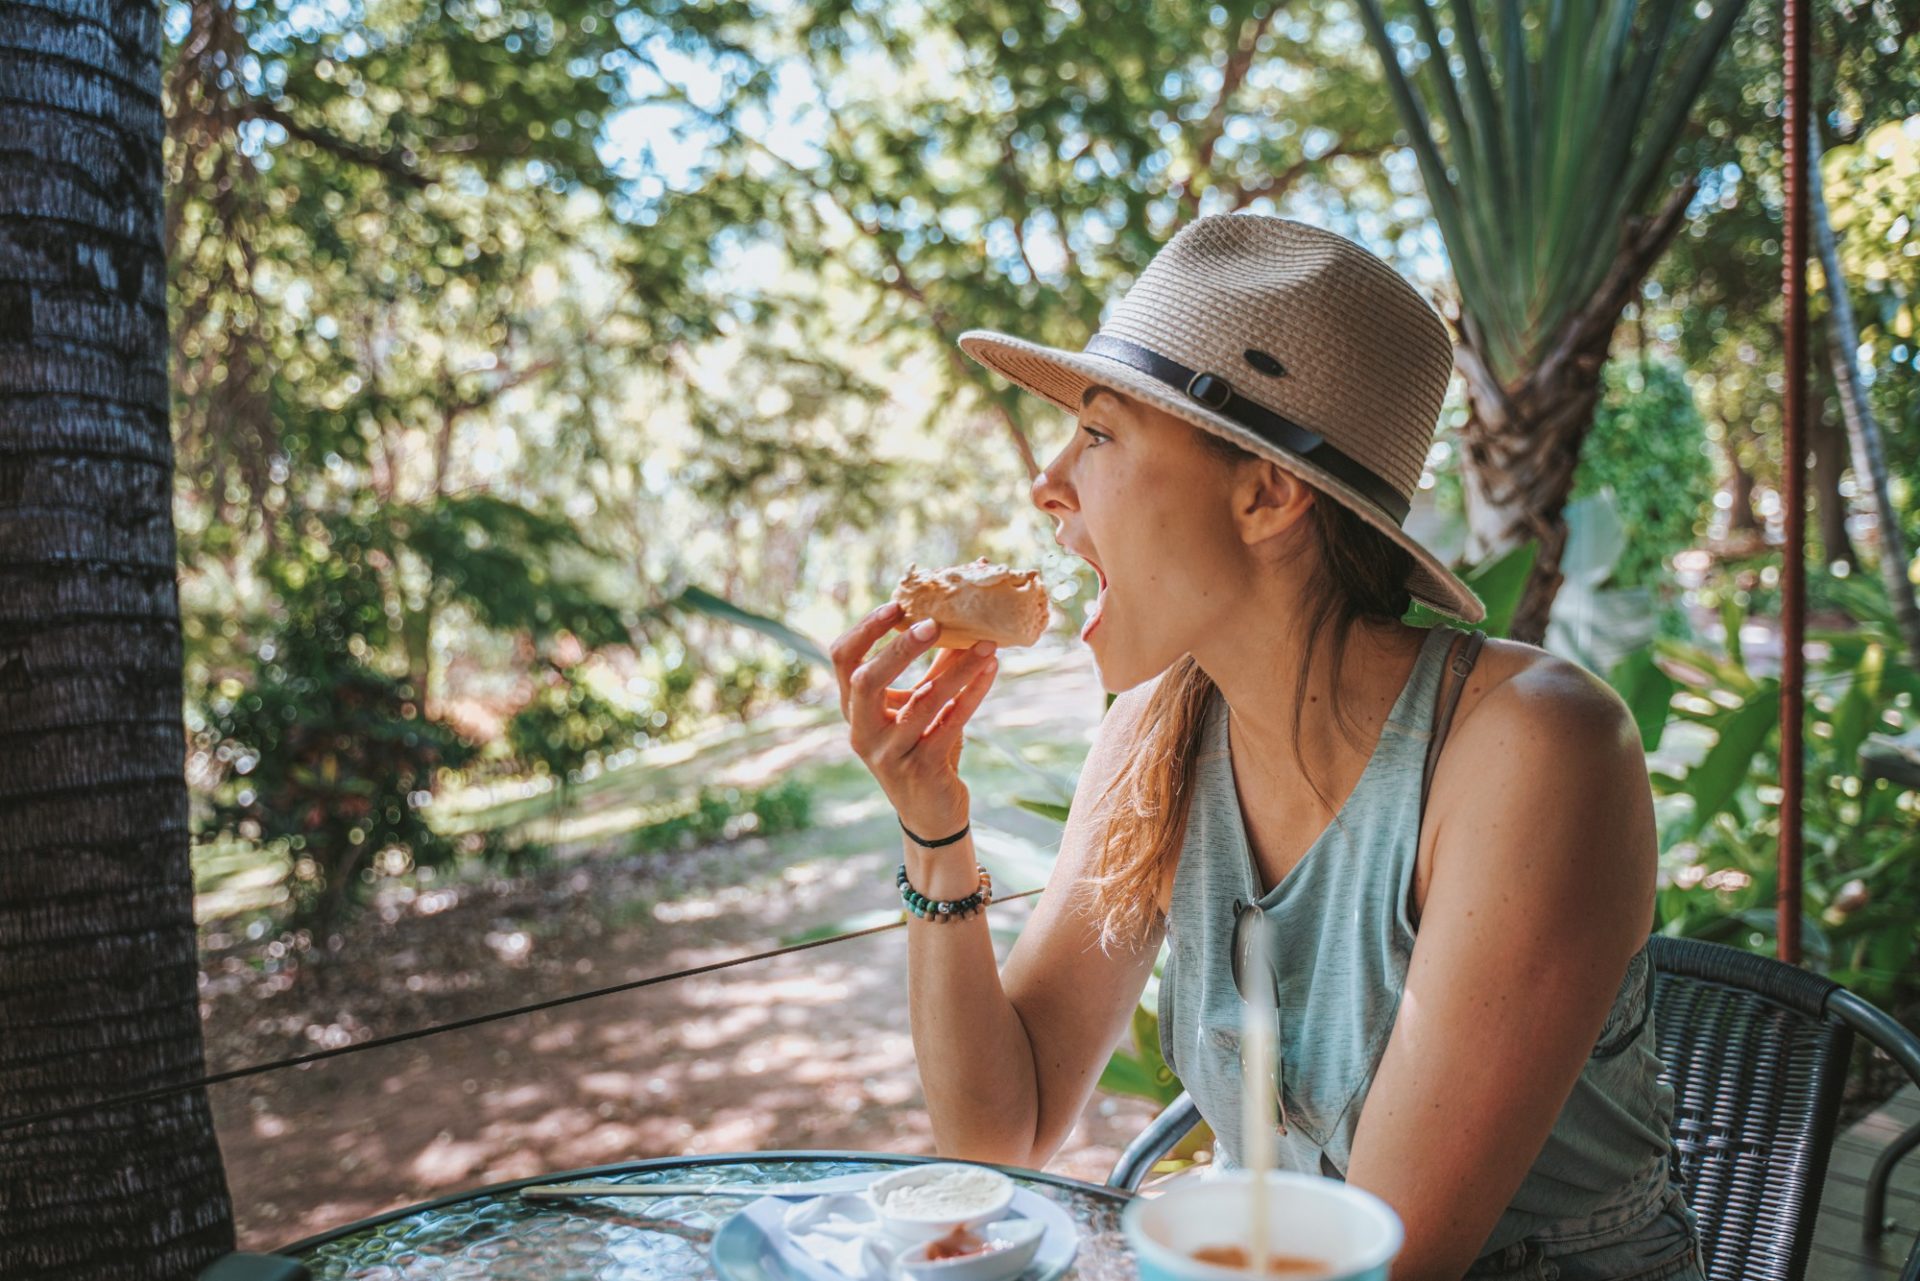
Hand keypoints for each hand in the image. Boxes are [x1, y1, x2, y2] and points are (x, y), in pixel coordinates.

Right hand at [829, 602, 1000, 833]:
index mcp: (855, 709)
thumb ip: (933, 664)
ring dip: (956, 670)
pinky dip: (972, 695)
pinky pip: (949, 725)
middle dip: (899, 649)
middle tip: (933, 622)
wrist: (932, 814)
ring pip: (920, 702)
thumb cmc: (925, 748)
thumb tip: (957, 614)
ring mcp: (888, 754)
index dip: (865, 630)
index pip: (842, 659)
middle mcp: (862, 731)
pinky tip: (991, 671)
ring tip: (986, 644)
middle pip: (865, 680)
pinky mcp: (920, 770)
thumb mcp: (922, 705)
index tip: (897, 604)